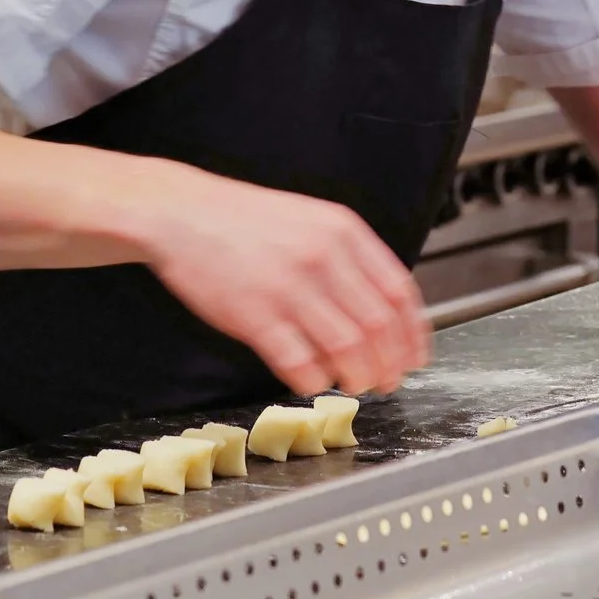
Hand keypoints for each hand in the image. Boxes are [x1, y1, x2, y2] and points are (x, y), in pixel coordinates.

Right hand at [137, 170, 430, 397]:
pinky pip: (298, 361)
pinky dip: (314, 379)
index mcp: (343, 231)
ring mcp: (288, 286)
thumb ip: (349, 257)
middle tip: (389, 382)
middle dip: (390, 363)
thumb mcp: (312, 220)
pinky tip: (314, 381)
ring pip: (346, 347)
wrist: (183, 213)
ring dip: (357, 376)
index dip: (413, 334)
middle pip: (378, 325)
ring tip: (355, 384)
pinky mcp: (253, 315)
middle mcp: (323, 256)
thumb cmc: (248, 222)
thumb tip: (383, 308)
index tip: (416, 357)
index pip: (399, 291)